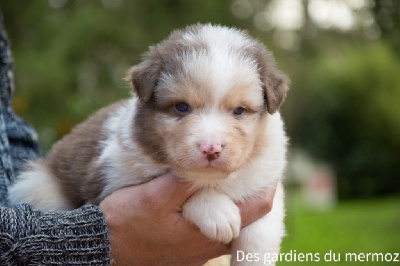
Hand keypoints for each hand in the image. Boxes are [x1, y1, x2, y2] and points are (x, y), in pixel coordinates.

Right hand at [99, 174, 276, 265]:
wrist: (104, 249)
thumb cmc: (127, 223)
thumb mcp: (154, 196)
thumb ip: (185, 181)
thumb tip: (210, 161)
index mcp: (210, 232)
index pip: (259, 208)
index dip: (268, 184)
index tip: (266, 163)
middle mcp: (211, 244)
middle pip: (249, 217)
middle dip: (252, 191)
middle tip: (248, 164)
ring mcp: (200, 249)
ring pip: (232, 222)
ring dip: (235, 200)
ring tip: (230, 174)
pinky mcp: (188, 248)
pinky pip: (214, 229)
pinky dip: (219, 209)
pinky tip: (206, 193)